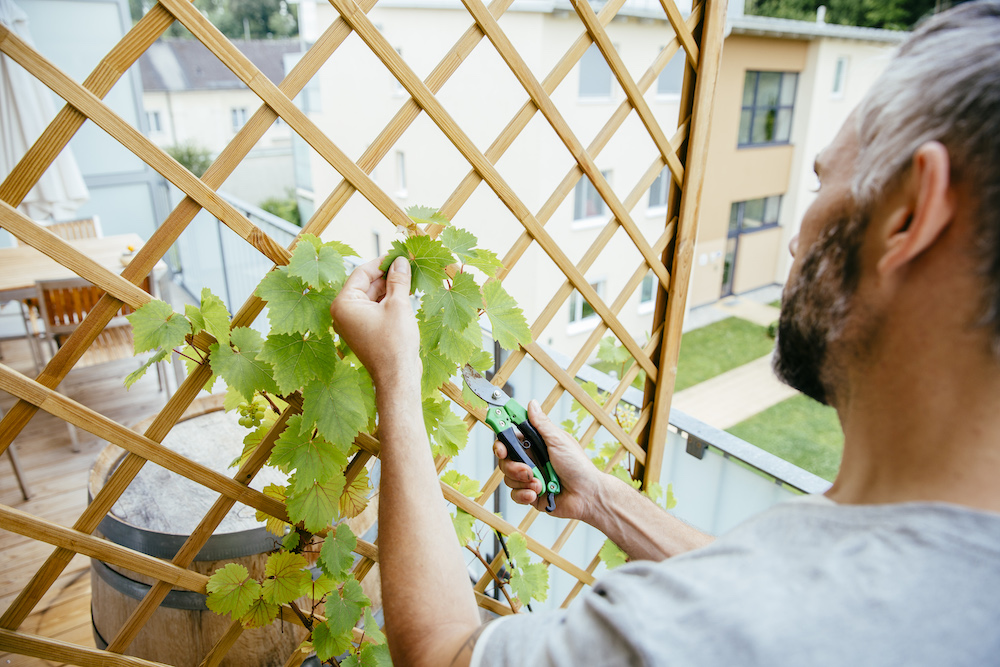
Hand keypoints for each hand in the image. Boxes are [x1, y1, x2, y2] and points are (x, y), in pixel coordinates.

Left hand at [330, 257, 419, 386]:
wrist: (397, 377)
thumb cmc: (395, 342)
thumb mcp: (398, 305)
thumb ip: (398, 280)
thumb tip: (400, 261)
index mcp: (344, 304)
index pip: (361, 273)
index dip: (381, 262)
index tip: (398, 254)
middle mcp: (344, 313)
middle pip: (366, 285)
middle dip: (387, 275)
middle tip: (407, 264)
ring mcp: (354, 324)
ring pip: (372, 297)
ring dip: (390, 288)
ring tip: (410, 278)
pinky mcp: (365, 332)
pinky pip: (375, 310)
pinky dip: (389, 302)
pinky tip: (406, 294)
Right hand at [495, 400, 602, 521]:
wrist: (587, 494)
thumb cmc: (578, 466)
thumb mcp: (559, 440)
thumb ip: (541, 424)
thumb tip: (532, 404)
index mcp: (536, 444)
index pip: (510, 440)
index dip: (501, 443)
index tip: (501, 449)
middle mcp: (530, 460)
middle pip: (505, 460)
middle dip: (513, 467)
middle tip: (527, 470)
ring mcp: (529, 478)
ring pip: (508, 478)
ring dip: (522, 482)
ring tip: (540, 484)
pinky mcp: (530, 494)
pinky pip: (515, 495)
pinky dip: (524, 495)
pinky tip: (537, 493)